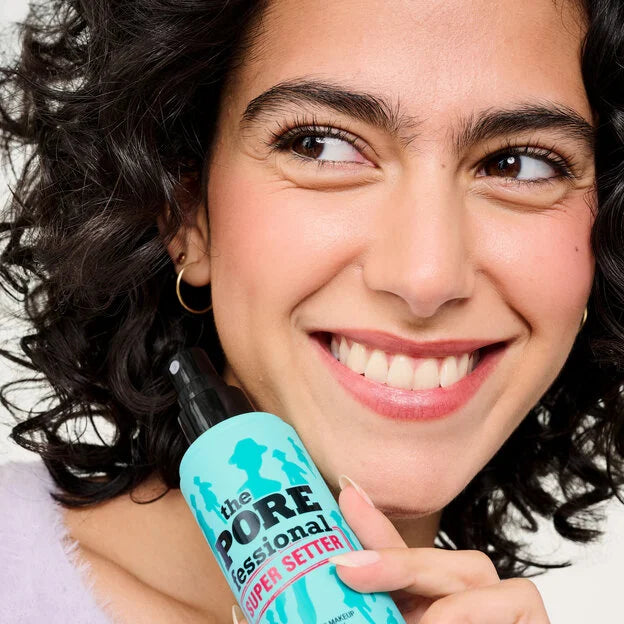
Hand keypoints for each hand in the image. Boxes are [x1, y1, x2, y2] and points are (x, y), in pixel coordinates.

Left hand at [231, 475, 550, 623]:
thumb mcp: (368, 622)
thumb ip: (329, 610)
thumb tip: (250, 613)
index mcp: (426, 606)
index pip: (400, 556)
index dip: (372, 523)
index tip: (342, 493)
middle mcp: (461, 603)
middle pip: (438, 557)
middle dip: (394, 559)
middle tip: (346, 570)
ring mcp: (497, 611)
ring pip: (477, 569)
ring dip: (436, 590)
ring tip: (409, 623)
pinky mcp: (529, 621)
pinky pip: (515, 600)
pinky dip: (474, 613)